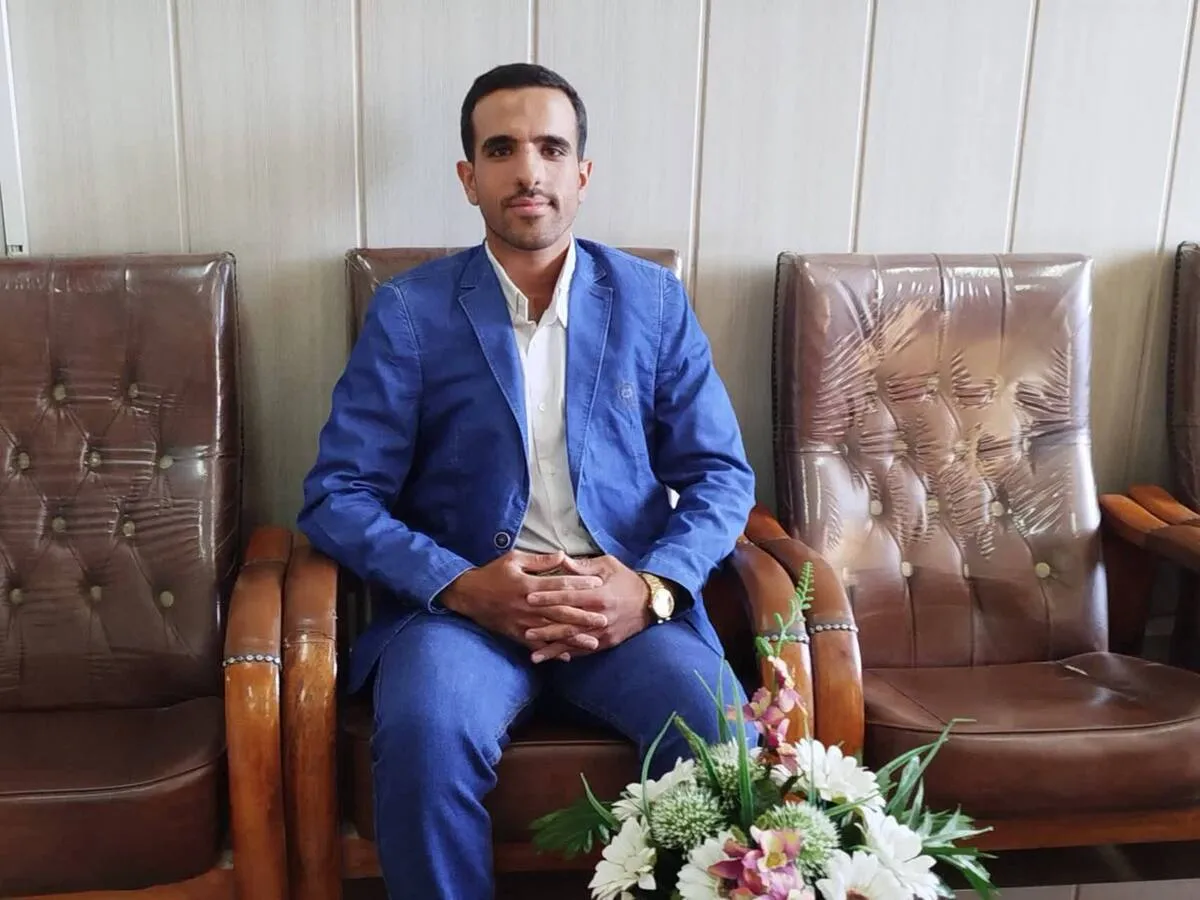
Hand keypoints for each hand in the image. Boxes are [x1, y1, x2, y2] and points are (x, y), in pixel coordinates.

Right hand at [439, 550, 606, 655]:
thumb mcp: (514, 559)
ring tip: (593, 643)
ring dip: (574, 638)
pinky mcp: (516, 635)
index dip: (580, 585)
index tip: (599, 585)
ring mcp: (522, 623)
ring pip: (553, 632)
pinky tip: (567, 656)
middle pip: (561, 612)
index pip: (560, 585)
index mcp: (529, 586)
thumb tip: (562, 555)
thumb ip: (539, 560)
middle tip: (604, 620)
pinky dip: (552, 651)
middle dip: (584, 617)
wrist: (468, 596)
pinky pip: (537, 645)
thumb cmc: (492, 574)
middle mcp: (528, 607)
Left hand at [524, 556, 650, 662]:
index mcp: (599, 595)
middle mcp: (600, 616)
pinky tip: (554, 660)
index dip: (547, 597)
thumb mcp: (608, 565)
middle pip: (568, 623)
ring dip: (553, 649)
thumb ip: (583, 566)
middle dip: (545, 628)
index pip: (568, 596)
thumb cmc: (627, 580)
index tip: (528, 598)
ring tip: (534, 654)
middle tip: (524, 630)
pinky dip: (569, 655)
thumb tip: (560, 560)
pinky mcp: (607, 642)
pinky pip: (585, 650)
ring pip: (574, 641)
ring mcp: (604, 632)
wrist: (652, 602)